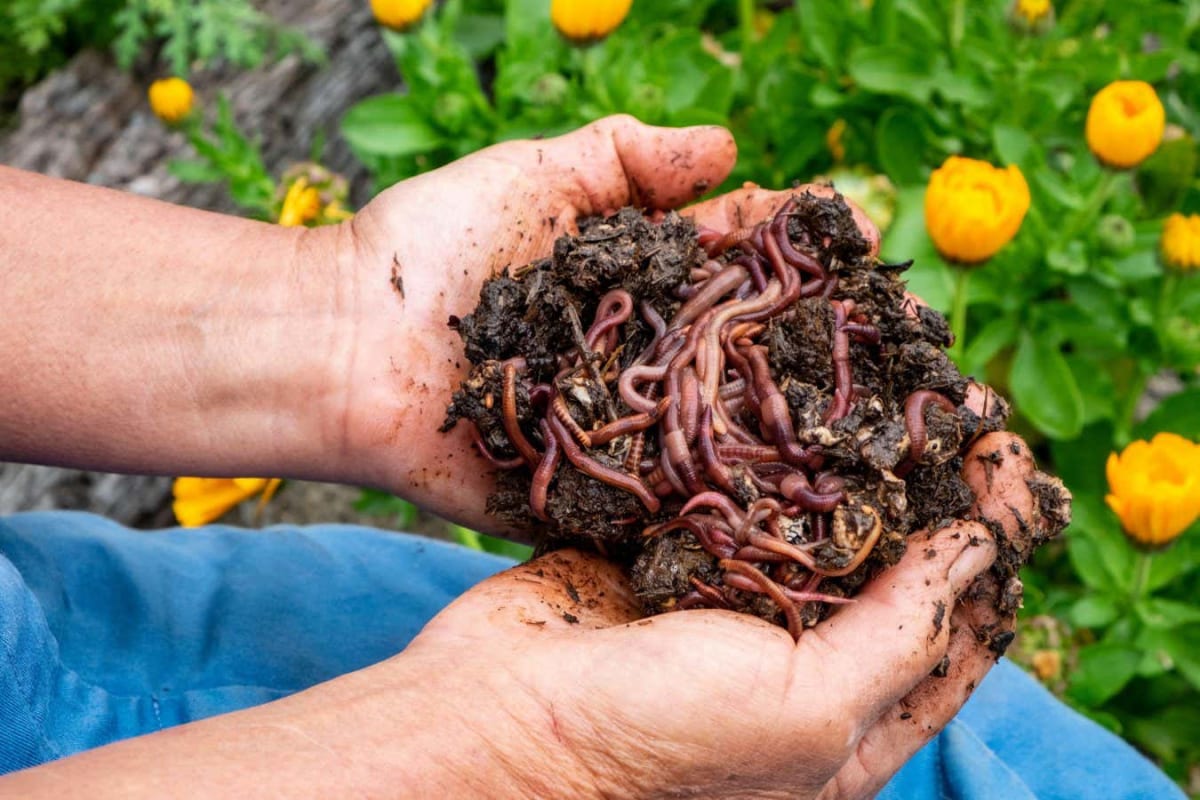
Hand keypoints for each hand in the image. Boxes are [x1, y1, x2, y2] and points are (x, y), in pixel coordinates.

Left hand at [316, 116, 879, 531]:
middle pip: (748, 346)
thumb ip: (628, 158)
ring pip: (725, 426)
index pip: (738, 259)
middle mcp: (644, 353)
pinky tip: (800, 506)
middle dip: (820, 343)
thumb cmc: (433, 252)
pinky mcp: (596, 492)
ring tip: (880, 433)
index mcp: (637, 280)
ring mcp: (625, 425)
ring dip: (796, 428)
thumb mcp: (535, 176)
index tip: (864, 243)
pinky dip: (729, 501)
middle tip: (906, 351)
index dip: (800, 248)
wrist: (346, 346)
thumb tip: (732, 146)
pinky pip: (671, 500)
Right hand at [385, 428, 1058, 798]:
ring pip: (814, 518)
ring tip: (893, 385)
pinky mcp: (670, 550)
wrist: (497, 718)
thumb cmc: (657, 740)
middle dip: (930, 491)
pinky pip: (736, 491)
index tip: (1013, 468)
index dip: (991, 556)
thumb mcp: (807, 712)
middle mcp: (794, 661)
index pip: (950, 636)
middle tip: (961, 407)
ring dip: (853, 457)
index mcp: (844, 724)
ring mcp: (729, 600)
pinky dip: (767, 447)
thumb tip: (981, 550)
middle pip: (888, 566)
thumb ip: (901, 632)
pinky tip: (794, 392)